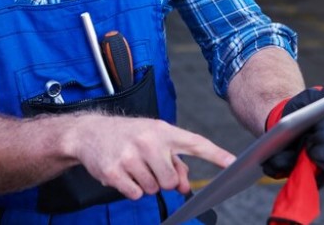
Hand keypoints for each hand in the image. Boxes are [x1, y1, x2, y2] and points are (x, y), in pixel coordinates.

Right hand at [69, 114, 235, 199]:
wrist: (90, 132)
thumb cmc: (128, 136)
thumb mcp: (154, 140)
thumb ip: (174, 162)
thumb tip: (184, 186)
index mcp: (163, 131)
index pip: (195, 143)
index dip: (216, 155)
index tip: (233, 164)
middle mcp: (148, 141)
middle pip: (171, 180)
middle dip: (162, 180)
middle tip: (148, 167)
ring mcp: (130, 156)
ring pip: (153, 189)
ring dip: (145, 184)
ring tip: (133, 166)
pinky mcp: (114, 171)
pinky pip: (134, 194)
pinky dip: (130, 189)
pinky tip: (122, 174)